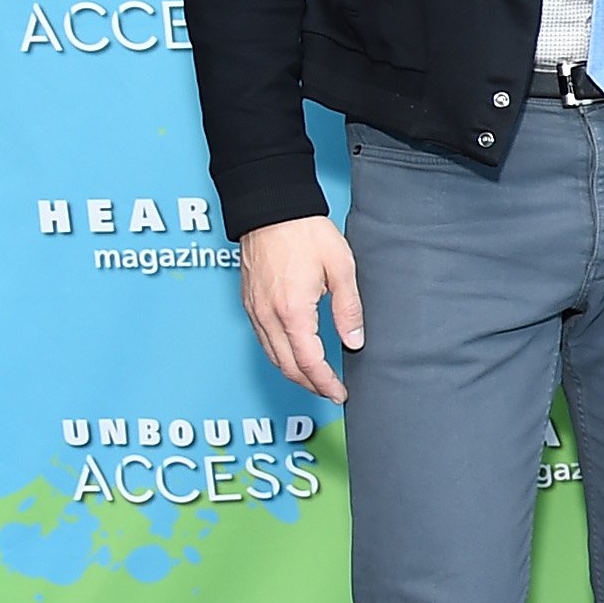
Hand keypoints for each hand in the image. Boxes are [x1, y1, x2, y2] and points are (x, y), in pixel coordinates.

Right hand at [239, 216, 361, 401]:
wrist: (270, 209)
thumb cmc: (306, 233)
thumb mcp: (341, 268)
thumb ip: (348, 308)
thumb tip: (355, 341)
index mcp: (292, 311)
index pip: (309, 362)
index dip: (325, 383)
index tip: (340, 393)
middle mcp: (267, 317)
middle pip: (287, 367)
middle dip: (310, 385)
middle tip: (331, 393)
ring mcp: (254, 311)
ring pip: (272, 357)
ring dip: (295, 373)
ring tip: (317, 380)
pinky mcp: (248, 304)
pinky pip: (263, 341)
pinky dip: (280, 356)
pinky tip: (295, 355)